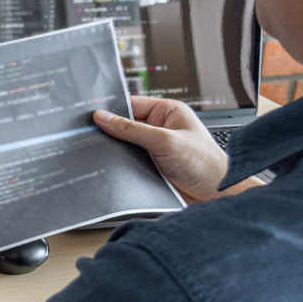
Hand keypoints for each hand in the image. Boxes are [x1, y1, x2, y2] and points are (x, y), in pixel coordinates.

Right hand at [92, 97, 232, 203]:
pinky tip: (109, 166)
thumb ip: (132, 130)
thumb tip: (103, 117)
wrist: (216, 197)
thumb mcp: (165, 142)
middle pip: (126, 124)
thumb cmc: (204, 164)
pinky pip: (129, 160)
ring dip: (115, 149)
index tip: (89, 115)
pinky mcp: (152, 166)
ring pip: (125, 144)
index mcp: (168, 112)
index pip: (132, 104)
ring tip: (97, 151)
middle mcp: (161, 128)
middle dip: (110, 131)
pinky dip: (120, 163)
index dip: (111, 109)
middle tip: (87, 134)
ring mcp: (156, 148)